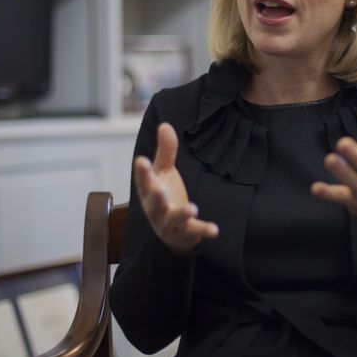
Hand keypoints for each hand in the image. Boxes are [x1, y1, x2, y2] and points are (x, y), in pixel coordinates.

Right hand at [134, 123, 218, 255]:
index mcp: (149, 190)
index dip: (142, 171)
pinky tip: (215, 230)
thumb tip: (165, 124)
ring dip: (182, 214)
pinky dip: (203, 231)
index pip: (144, 179)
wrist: (171, 229)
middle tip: (158, 188)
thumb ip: (165, 150)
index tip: (141, 160)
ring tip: (192, 208)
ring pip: (173, 219)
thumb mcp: (164, 171)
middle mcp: (156, 207)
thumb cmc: (164, 193)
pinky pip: (194, 231)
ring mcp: (170, 221)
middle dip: (156, 196)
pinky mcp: (185, 232)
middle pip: (154, 202)